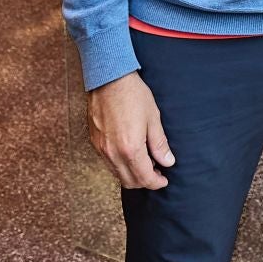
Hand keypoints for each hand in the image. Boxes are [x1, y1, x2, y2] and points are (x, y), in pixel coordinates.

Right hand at [86, 72, 175, 189]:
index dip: (156, 182)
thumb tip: (168, 162)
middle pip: (129, 181)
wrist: (108, 78)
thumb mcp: (153, 118)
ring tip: (144, 161)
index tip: (164, 179)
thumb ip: (159, 144)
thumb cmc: (133, 95)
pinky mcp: (94, 142)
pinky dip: (120, 165)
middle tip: (157, 171)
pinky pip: (108, 163)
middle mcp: (113, 153)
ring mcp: (101, 149)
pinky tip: (130, 152)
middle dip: (145, 181)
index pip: (144, 178)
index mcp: (130, 149)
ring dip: (131, 174)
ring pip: (117, 174)